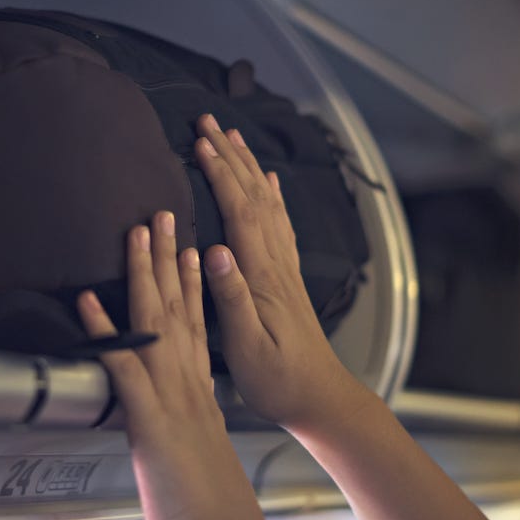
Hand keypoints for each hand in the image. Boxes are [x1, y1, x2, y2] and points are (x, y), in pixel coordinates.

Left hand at [78, 210, 267, 519]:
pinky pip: (124, 365)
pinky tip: (87, 301)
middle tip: (162, 217)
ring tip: (135, 233)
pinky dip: (104, 330)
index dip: (193, 288)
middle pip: (179, 311)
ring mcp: (171, 399)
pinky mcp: (151, 419)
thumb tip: (176, 442)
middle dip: (169, 260)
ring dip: (143, 274)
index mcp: (201, 398)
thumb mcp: (195, 467)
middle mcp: (189, 388)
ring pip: (157, 323)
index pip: (198, 329)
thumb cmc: (206, 515)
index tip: (191, 252)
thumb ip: (183, 443)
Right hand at [193, 114, 369, 429]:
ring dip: (249, 167)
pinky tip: (270, 183)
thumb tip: (216, 251)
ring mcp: (286, 269)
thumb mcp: (247, 347)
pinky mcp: (288, 279)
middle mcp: (277, 264)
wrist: (320, 398)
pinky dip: (273, 196)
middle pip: (254, 196)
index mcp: (262, 277)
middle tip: (209, 121)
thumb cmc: (279, 381)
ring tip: (234, 137)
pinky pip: (280, 224)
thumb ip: (232, 298)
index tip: (199, 142)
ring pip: (267, 203)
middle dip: (231, 155)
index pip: (239, 212)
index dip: (219, 174)